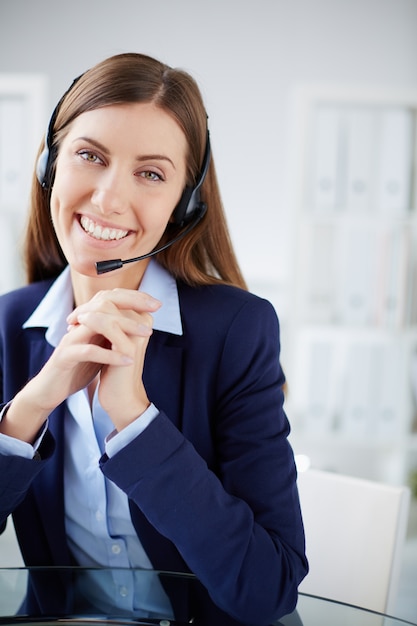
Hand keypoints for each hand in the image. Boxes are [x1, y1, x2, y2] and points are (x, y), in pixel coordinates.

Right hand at [1, 289, 160, 443]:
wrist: (52, 389)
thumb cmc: (79, 367)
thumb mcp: (102, 347)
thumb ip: (116, 333)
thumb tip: (141, 322)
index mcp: (89, 321)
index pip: (111, 298)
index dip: (134, 297)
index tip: (156, 303)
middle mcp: (79, 325)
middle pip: (103, 302)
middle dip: (131, 303)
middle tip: (153, 310)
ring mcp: (71, 339)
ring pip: (97, 322)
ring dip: (124, 326)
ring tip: (146, 334)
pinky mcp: (65, 356)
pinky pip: (88, 351)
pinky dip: (109, 355)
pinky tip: (128, 360)